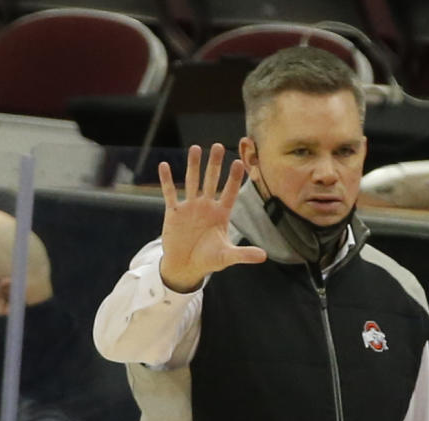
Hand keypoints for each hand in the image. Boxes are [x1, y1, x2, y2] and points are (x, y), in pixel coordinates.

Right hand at [157, 144, 266, 292]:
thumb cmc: (208, 260)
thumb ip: (244, 255)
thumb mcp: (226, 257)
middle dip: (215, 164)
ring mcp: (190, 207)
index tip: (238, 163)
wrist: (186, 266)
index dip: (233, 179)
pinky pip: (170, 193)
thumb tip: (264, 256)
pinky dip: (167, 180)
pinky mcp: (174, 212)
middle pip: (211, 181)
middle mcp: (206, 207)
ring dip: (193, 165)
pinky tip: (164, 166)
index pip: (230, 193)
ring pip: (192, 182)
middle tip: (218, 146)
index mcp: (221, 214)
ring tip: (195, 148)